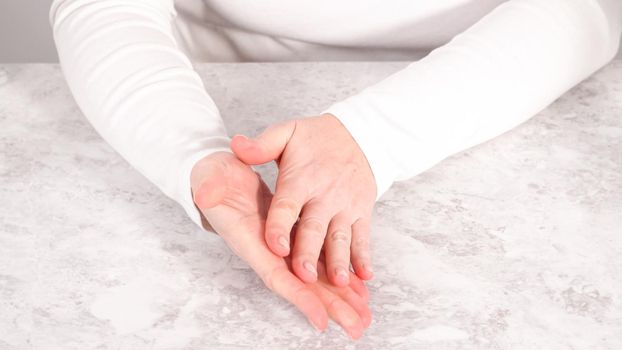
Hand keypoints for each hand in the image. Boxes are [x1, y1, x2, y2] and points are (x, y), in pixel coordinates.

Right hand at [191, 151, 371, 338]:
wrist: (217, 174)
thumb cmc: (210, 179)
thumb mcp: (206, 179)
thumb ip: (207, 190)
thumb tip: (205, 195)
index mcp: (248, 240)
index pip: (275, 275)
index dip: (299, 297)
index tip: (322, 319)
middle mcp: (267, 250)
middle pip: (302, 285)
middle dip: (330, 306)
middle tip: (357, 327)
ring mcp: (281, 245)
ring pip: (314, 276)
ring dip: (339, 296)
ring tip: (364, 314)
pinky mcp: (292, 236)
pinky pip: (318, 260)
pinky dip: (338, 274)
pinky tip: (357, 287)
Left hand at [230, 114, 376, 286]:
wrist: (360, 133)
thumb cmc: (317, 137)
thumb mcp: (287, 132)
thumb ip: (262, 145)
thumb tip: (236, 146)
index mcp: (302, 178)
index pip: (288, 205)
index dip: (280, 226)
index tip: (275, 246)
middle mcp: (325, 195)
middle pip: (314, 228)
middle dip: (309, 252)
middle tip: (303, 275)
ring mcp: (346, 206)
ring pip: (340, 237)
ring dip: (339, 261)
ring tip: (336, 282)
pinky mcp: (362, 212)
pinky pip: (363, 237)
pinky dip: (364, 257)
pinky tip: (364, 276)